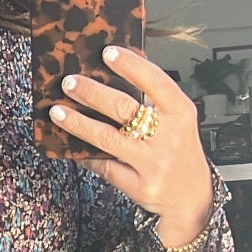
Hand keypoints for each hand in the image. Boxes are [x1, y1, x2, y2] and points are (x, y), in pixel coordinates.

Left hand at [49, 45, 213, 249]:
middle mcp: (169, 137)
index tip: (108, 52)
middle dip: (91, 92)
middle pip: (123, 107)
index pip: (155, 81)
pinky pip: (105, 166)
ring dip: (78, 123)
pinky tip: (71, 146)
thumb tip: (109, 80)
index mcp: (181, 114)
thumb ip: (153, 103)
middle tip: (70, 82)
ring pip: (108, 138)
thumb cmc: (180, 155)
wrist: (192, 198)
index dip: (130, 64)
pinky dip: (85, 155)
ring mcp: (154, 163)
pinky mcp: (141, 186)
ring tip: (58, 111)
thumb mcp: (178, 123)